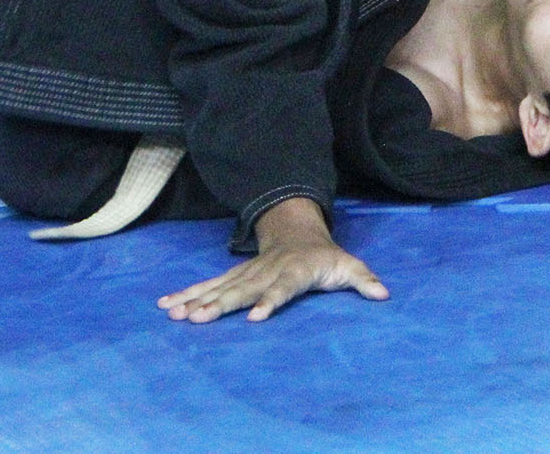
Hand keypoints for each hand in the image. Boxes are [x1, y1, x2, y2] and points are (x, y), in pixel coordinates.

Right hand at [157, 197, 388, 323]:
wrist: (297, 230)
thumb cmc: (325, 257)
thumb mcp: (349, 266)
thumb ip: (364, 280)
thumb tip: (384, 294)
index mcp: (294, 272)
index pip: (281, 288)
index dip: (270, 301)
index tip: (255, 317)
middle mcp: (266, 272)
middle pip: (241, 289)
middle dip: (219, 304)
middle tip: (196, 319)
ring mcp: (247, 273)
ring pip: (219, 287)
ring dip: (195, 299)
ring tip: (174, 313)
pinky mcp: (234, 277)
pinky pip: (208, 285)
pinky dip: (187, 293)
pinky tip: (166, 305)